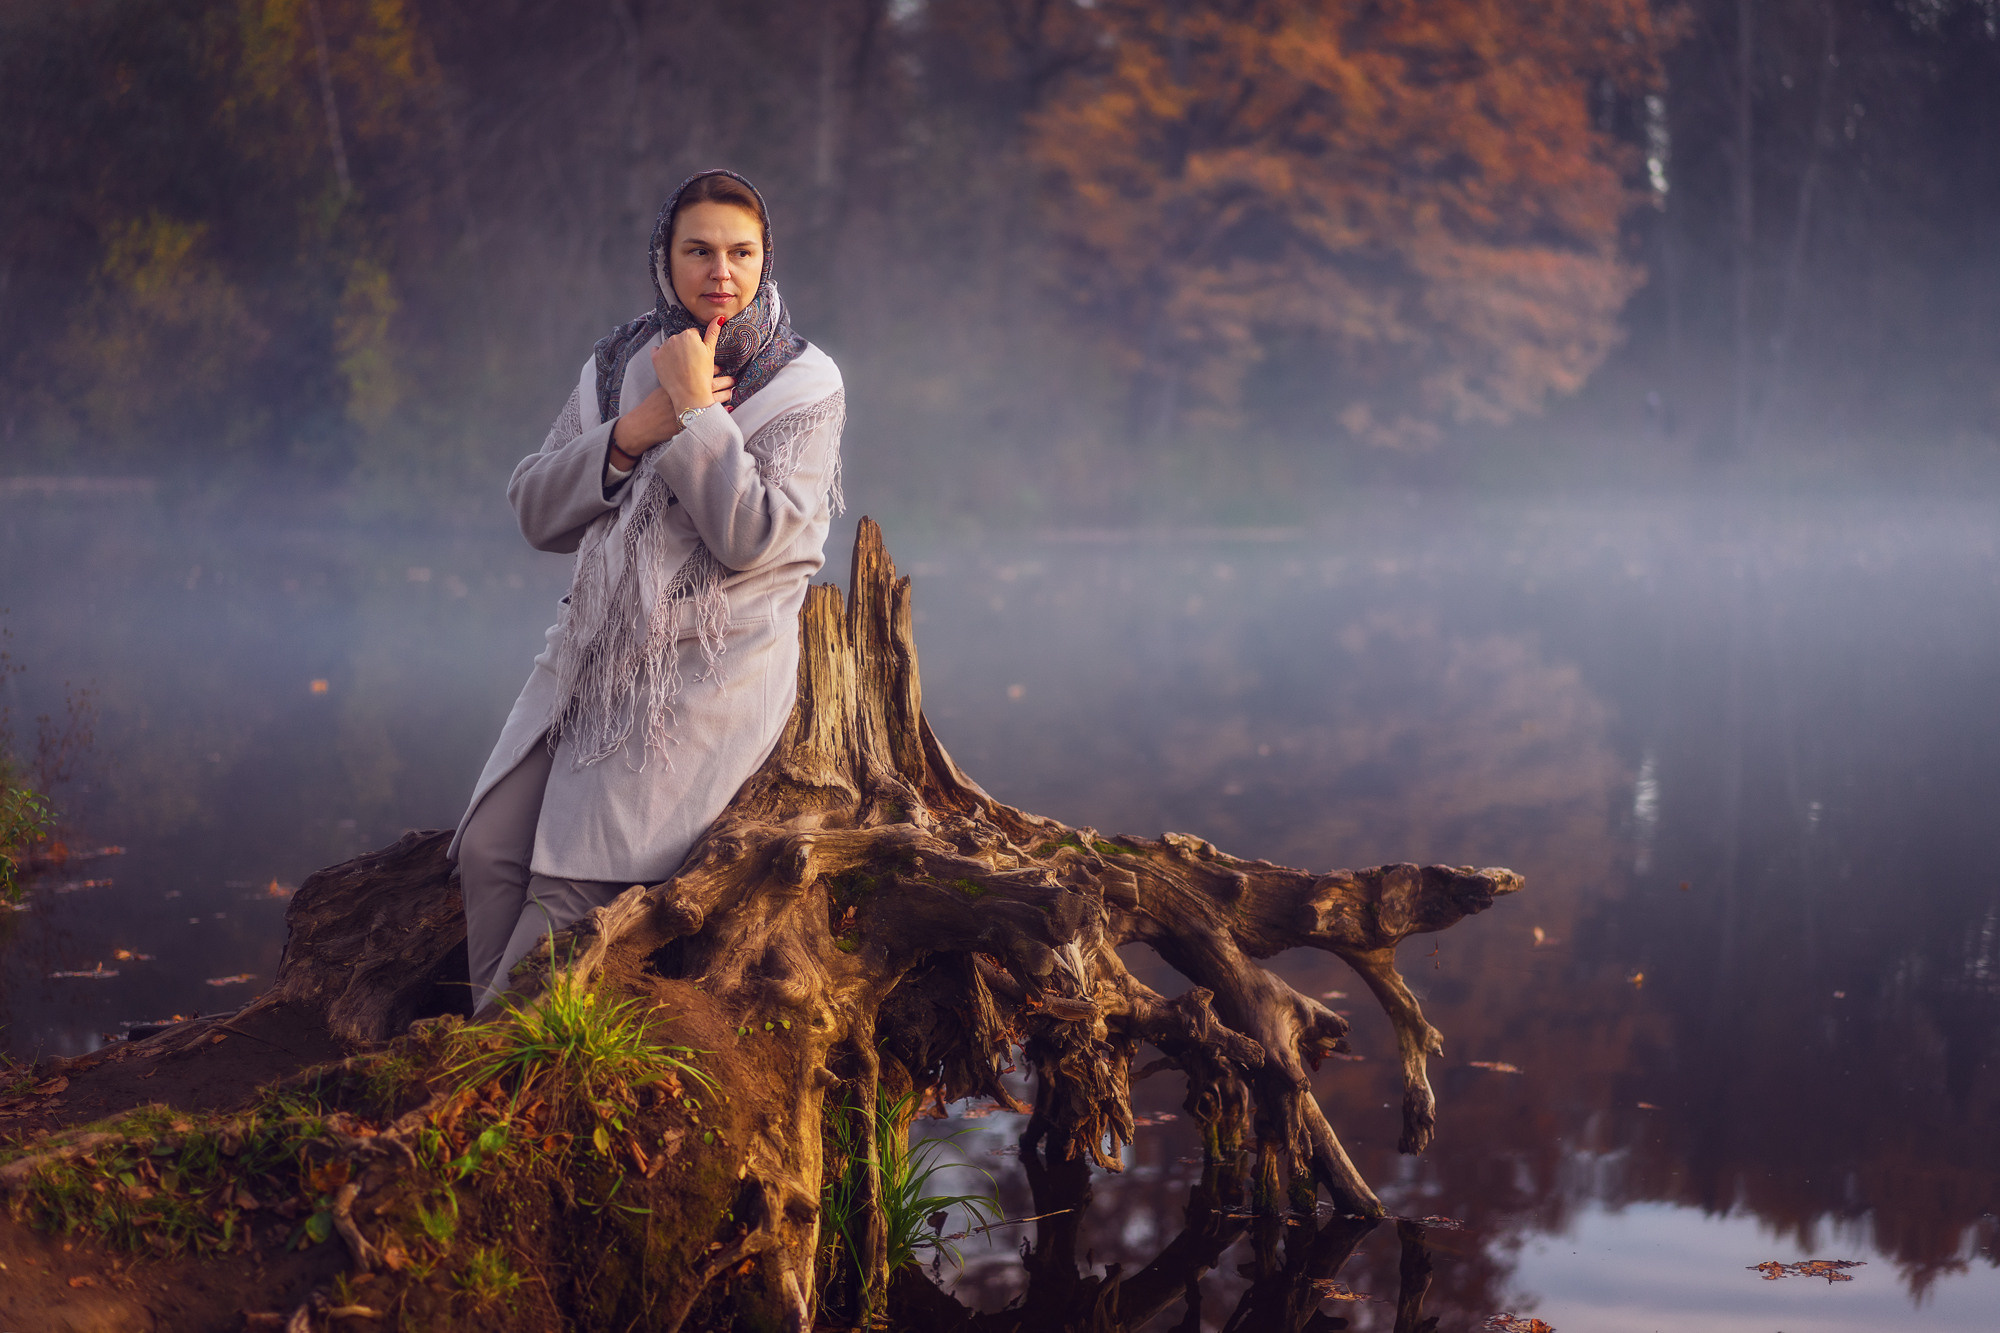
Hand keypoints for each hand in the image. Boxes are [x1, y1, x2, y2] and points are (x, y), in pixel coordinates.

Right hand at [610, 328, 734, 456]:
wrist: (645, 424)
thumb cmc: (652, 405)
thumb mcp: (662, 388)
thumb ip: (673, 379)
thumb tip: (685, 371)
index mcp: (679, 384)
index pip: (698, 372)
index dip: (711, 369)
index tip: (719, 367)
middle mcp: (686, 394)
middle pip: (710, 384)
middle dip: (723, 381)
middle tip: (732, 379)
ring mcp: (690, 408)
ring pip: (714, 399)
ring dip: (725, 394)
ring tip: (731, 391)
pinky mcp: (692, 420)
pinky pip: (711, 413)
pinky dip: (721, 410)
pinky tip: (729, 407)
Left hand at [651, 317, 727, 415]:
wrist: (690, 394)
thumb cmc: (703, 374)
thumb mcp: (710, 352)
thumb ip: (713, 332)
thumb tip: (719, 317)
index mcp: (689, 335)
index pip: (693, 335)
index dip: (697, 346)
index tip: (698, 358)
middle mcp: (674, 337)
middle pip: (681, 339)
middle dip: (685, 348)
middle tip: (691, 364)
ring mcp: (663, 347)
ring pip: (670, 346)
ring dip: (674, 353)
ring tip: (681, 367)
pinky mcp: (655, 357)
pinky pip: (657, 352)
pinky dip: (662, 357)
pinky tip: (670, 366)